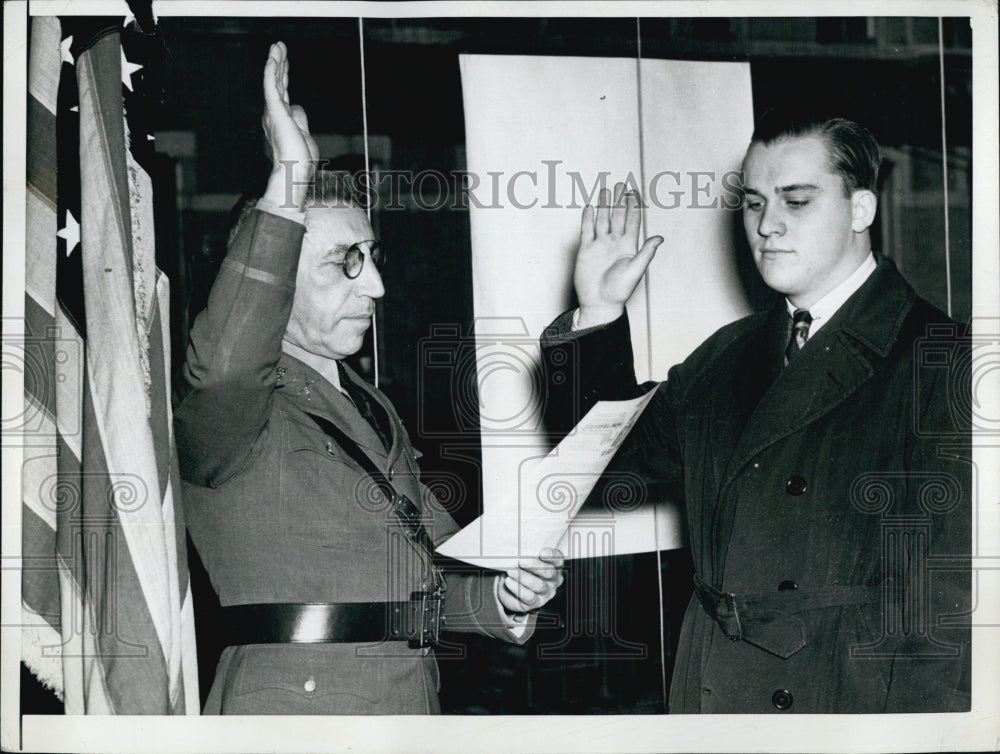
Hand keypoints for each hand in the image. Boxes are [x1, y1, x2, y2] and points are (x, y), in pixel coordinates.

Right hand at [260, 41, 319, 209]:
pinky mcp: (275, 112)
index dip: (284, 76)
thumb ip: (300, 119)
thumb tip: (297, 106)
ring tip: (277, 46)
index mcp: (281, 120)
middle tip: (279, 46)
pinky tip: (273, 58)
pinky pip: (271, 87)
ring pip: (274, 81)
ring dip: (275, 62)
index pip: (283, 93)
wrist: (294, 172)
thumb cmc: (300, 160)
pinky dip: (272, 71)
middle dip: (279, 64)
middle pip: (278, 83)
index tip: (285, 61)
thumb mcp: (304, 134)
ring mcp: (273, 112)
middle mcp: (274, 114)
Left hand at [498, 548, 564, 613]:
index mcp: (554, 565)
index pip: (557, 559)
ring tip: (511, 571)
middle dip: (534, 566)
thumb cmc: (519, 567)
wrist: (509, 584)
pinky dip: (518, 589)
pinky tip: (509, 582)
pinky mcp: (536, 602)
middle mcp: (554, 579)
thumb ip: (524, 553)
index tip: (541, 553)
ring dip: (523, 577)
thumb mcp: (523, 557)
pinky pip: (529, 597)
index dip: (551, 556)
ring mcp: (546, 592)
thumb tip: (515, 550)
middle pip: (548, 572)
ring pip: (538, 585)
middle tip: (521, 561)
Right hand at [574, 182, 662, 328]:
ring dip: (604, 205)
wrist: (599, 302)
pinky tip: (590, 208)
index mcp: (628, 246)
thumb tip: (660, 237)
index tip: (634, 192)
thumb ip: (646, 252)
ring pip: (602, 219)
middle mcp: (614, 243)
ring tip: (606, 190)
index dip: (633, 206)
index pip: (632, 221)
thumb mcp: (636, 270)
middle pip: (617, 216)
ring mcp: (600, 245)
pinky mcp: (586, 250)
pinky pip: (587, 230)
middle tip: (622, 184)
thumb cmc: (619, 290)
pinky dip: (588, 218)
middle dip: (620, 200)